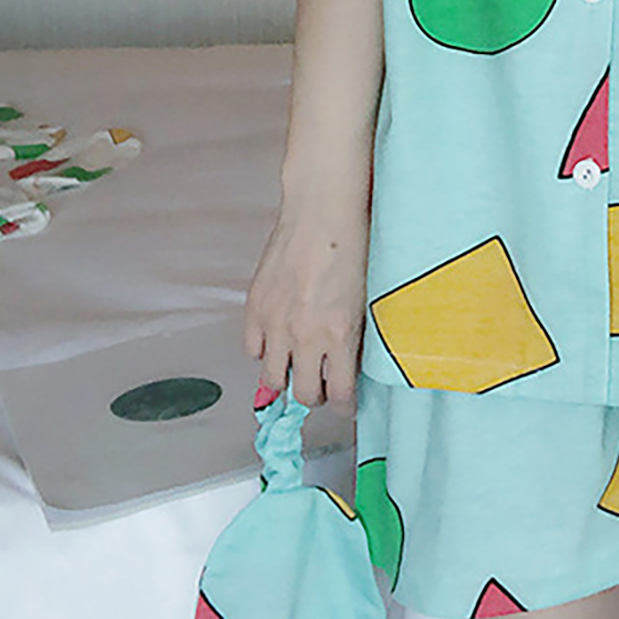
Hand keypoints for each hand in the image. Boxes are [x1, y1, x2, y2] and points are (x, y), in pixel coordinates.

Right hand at [243, 203, 368, 418]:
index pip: (339, 394)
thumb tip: (351, 361)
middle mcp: (305, 336)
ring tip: (296, 370)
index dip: (344, 406)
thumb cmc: (355, 245)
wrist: (322, 212)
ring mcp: (276, 323)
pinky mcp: (256, 307)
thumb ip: (356, 334)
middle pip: (303, 394)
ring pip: (272, 380)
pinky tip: (276, 342)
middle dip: (316, 396)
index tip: (347, 404)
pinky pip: (252, 349)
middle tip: (323, 386)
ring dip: (286, 380)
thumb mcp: (367, 297)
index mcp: (339, 335)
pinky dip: (263, 351)